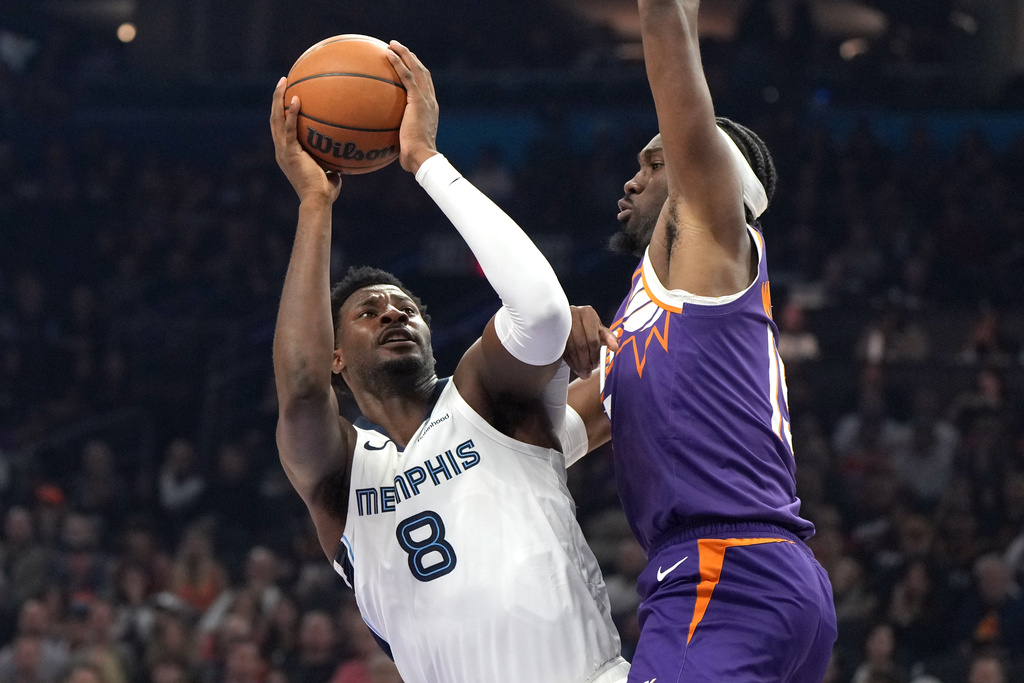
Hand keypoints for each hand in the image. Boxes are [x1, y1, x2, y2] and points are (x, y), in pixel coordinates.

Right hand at [269, 77, 341, 203]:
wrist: (317, 200)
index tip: (287, 95)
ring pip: (276, 119)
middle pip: (274, 118)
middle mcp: (281, 150)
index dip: (281, 111)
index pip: (281, 128)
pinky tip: (296, 99)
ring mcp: (283, 150)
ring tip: (283, 82)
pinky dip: (291, 113)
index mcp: (287, 153)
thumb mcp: (329, 174)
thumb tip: (342, 163)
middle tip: (283, 81)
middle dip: (276, 99)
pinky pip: (289, 128)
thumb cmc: (324, 192)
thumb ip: (331, 167)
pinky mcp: (290, 152)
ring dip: (278, 99)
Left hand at [386, 41, 438, 173]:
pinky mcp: (418, 100)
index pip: (425, 87)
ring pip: (416, 69)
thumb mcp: (405, 145)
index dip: (417, 74)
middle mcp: (430, 101)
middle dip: (411, 59)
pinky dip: (398, 63)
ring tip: (392, 44)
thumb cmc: (413, 158)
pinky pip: (407, 76)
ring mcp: (426, 99)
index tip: (407, 66)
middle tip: (399, 49)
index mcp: (430, 110)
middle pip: (423, 73)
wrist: (422, 157)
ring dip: (405, 54)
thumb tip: (383, 143)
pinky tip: (387, 54)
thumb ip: (397, 138)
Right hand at [563, 306, 618, 378]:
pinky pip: (562, 349)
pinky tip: (574, 367)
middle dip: (585, 362)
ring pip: (571, 348)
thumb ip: (609, 338)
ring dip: (577, 364)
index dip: (594, 355)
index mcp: (588, 314)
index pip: (592, 339)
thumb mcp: (600, 329)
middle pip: (581, 345)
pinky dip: (569, 361)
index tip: (595, 366)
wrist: (569, 319)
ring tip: (582, 373)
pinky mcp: (554, 331)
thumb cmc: (588, 326)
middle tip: (588, 373)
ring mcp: (562, 323)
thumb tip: (616, 348)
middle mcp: (574, 315)